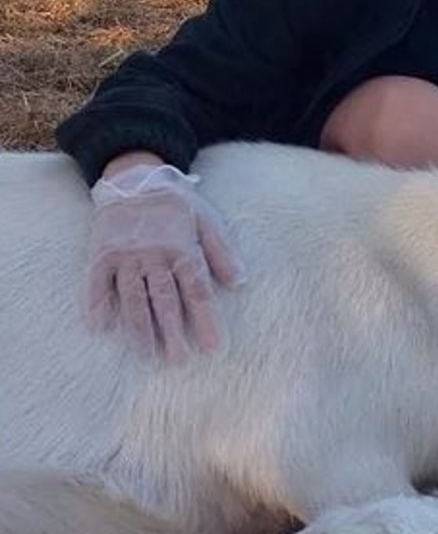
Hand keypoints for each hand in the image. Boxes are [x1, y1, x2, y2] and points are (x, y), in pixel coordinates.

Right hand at [87, 163, 244, 362]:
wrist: (136, 177)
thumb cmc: (178, 205)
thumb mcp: (207, 220)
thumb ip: (222, 251)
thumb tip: (240, 282)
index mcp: (183, 248)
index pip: (197, 290)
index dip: (206, 320)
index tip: (214, 347)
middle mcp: (154, 254)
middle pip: (165, 299)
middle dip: (172, 332)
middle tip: (179, 361)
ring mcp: (126, 255)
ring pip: (132, 296)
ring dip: (139, 328)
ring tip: (146, 355)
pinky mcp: (101, 253)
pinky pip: (96, 282)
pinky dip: (96, 303)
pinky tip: (99, 327)